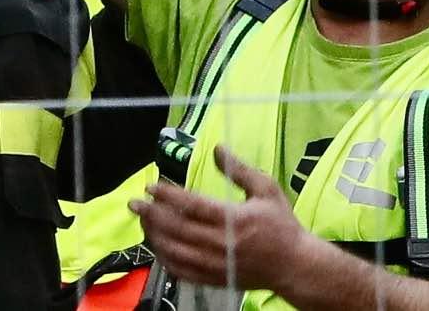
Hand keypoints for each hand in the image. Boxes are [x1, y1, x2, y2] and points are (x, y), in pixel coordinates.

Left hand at [134, 147, 319, 298]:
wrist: (294, 266)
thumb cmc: (281, 225)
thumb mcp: (267, 190)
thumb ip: (240, 170)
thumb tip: (217, 148)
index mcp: (235, 220)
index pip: (193, 206)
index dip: (169, 196)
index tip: (152, 186)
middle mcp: (222, 244)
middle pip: (178, 229)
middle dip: (152, 215)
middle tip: (135, 203)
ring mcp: (216, 265)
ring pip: (175, 252)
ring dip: (154, 236)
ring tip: (143, 222)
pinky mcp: (214, 279)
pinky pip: (182, 272)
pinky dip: (165, 259)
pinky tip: (157, 246)